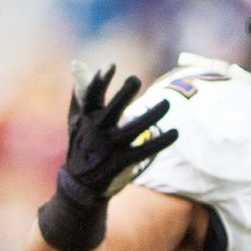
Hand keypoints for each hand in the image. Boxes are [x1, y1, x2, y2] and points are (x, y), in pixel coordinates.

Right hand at [57, 61, 177, 206]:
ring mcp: (110, 148)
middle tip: (136, 79)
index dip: (100, 81)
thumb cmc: (80, 146)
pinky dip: (162, 141)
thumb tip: (79, 66)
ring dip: (152, 114)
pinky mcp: (122, 162)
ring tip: (167, 103)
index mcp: (86, 118)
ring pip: (134, 128)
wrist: (80, 185)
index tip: (111, 65)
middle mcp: (97, 132)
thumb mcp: (74, 122)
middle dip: (123, 94)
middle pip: (112, 110)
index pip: (90, 96)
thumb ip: (80, 96)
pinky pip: (145, 150)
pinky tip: (175, 132)